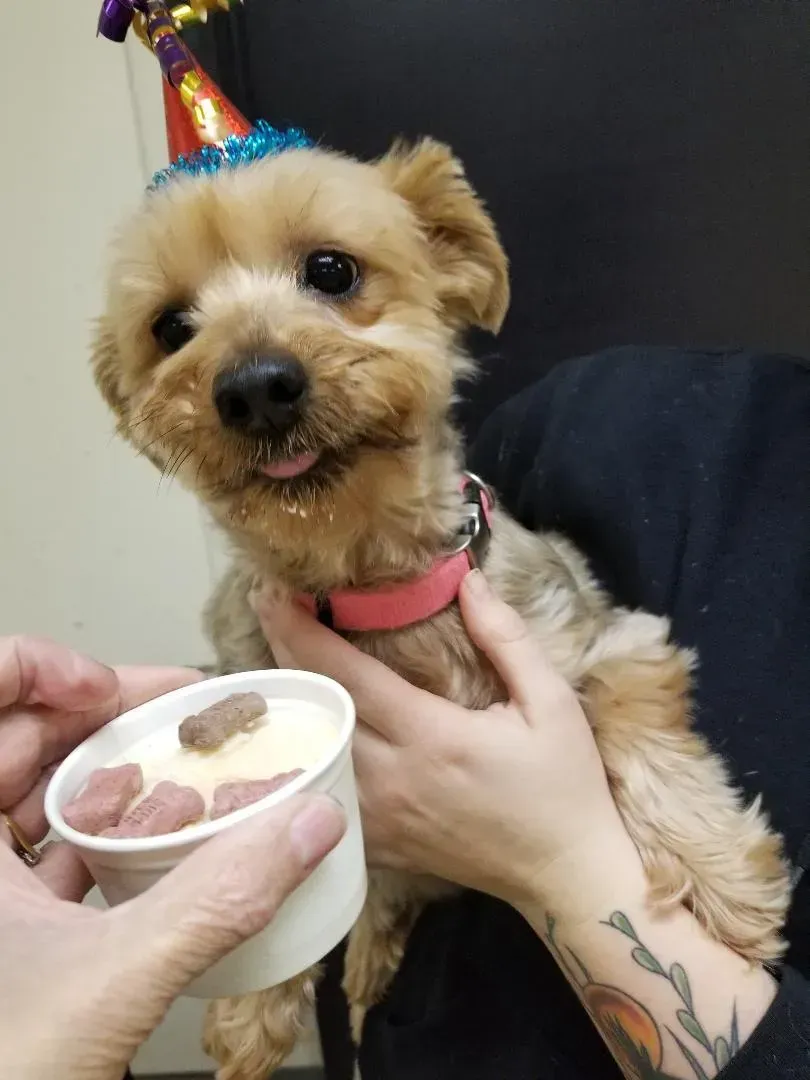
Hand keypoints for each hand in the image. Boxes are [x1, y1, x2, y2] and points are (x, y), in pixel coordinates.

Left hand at [0, 637, 345, 1079]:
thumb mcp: (114, 977)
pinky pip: (51, 852)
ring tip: (178, 778)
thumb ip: (218, 899)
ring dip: (113, 781)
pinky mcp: (7, 931)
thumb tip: (306, 824)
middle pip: (23, 743)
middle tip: (176, 713)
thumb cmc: (4, 1070)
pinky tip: (161, 842)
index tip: (108, 687)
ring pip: (38, 798)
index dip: (38, 668)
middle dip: (105, 721)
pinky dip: (108, 836)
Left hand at [254, 571, 638, 911]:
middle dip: (284, 652)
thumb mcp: (551, 702)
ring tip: (279, 654)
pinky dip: (308, 752)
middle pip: (318, 707)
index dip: (302, 631)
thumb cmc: (563, 785)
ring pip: (313, 749)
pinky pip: (326, 790)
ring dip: (294, 700)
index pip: (347, 676)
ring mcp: (379, 817)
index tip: (273, 592)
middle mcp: (392, 778)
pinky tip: (304, 723)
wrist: (565, 875)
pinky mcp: (378, 845)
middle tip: (264, 604)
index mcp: (432, 737)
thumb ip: (506, 638)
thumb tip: (467, 579)